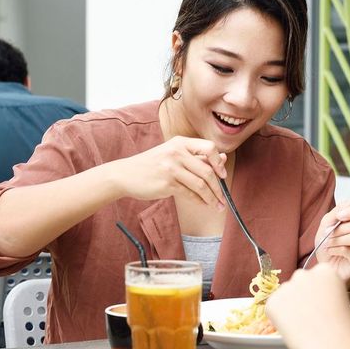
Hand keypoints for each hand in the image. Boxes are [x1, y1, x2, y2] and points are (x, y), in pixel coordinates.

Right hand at [110, 136, 227, 208]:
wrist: (126, 174)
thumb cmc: (151, 165)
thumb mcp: (173, 154)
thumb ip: (196, 156)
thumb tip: (222, 158)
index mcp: (180, 142)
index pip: (209, 148)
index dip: (219, 162)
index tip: (223, 175)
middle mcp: (177, 152)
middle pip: (207, 170)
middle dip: (218, 188)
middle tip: (223, 199)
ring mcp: (171, 167)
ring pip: (200, 184)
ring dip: (212, 198)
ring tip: (217, 206)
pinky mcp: (167, 183)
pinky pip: (190, 194)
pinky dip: (199, 201)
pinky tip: (203, 205)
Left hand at [266, 264, 349, 348]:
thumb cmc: (345, 334)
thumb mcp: (349, 308)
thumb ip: (335, 298)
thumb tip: (328, 303)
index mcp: (325, 271)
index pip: (316, 278)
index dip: (318, 294)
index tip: (321, 305)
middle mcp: (303, 274)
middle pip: (299, 284)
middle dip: (302, 298)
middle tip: (310, 316)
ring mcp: (286, 288)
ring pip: (285, 297)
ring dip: (290, 308)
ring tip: (303, 326)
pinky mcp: (272, 303)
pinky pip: (273, 309)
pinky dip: (279, 319)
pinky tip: (293, 329)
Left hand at [313, 197, 349, 280]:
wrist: (324, 262)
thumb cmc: (327, 241)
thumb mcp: (327, 223)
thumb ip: (338, 211)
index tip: (339, 216)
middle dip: (341, 228)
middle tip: (328, 233)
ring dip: (337, 240)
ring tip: (328, 243)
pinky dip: (336, 249)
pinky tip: (332, 251)